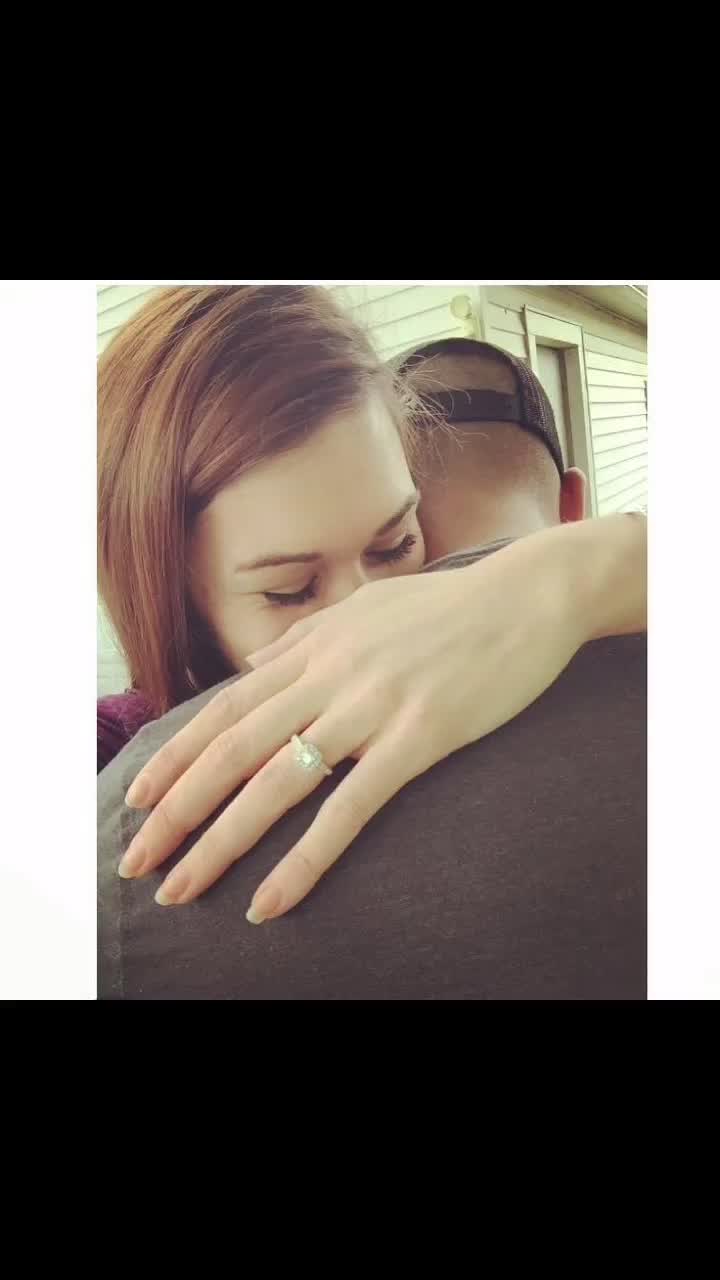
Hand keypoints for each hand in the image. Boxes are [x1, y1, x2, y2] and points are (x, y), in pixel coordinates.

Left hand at [120, 526, 587, 919]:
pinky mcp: (417, 737)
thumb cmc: (450, 606)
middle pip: (232, 750)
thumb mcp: (365, 608)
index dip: (175, 757)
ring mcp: (370, 706)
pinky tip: (271, 900)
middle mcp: (328, 675)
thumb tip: (255, 667)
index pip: (225, 709)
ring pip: (275, 782)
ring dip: (221, 842)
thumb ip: (305, 639)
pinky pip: (348, 809)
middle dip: (176, 811)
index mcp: (313, 648)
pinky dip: (303, 860)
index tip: (136, 800)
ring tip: (181, 889)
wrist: (529, 595)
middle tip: (135, 863)